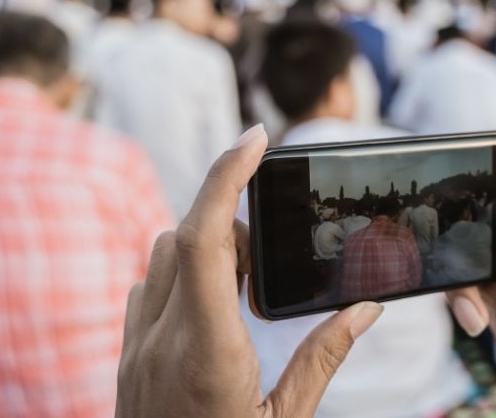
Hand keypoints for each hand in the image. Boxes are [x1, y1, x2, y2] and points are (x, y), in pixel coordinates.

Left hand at [115, 124, 383, 417]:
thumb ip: (325, 357)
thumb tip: (368, 306)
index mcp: (206, 352)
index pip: (204, 236)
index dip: (226, 174)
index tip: (256, 137)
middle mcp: (159, 340)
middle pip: (183, 235)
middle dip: (229, 220)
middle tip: (269, 257)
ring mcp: (135, 348)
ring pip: (160, 255)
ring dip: (204, 246)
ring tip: (246, 287)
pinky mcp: (127, 357)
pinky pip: (147, 285)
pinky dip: (182, 273)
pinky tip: (214, 308)